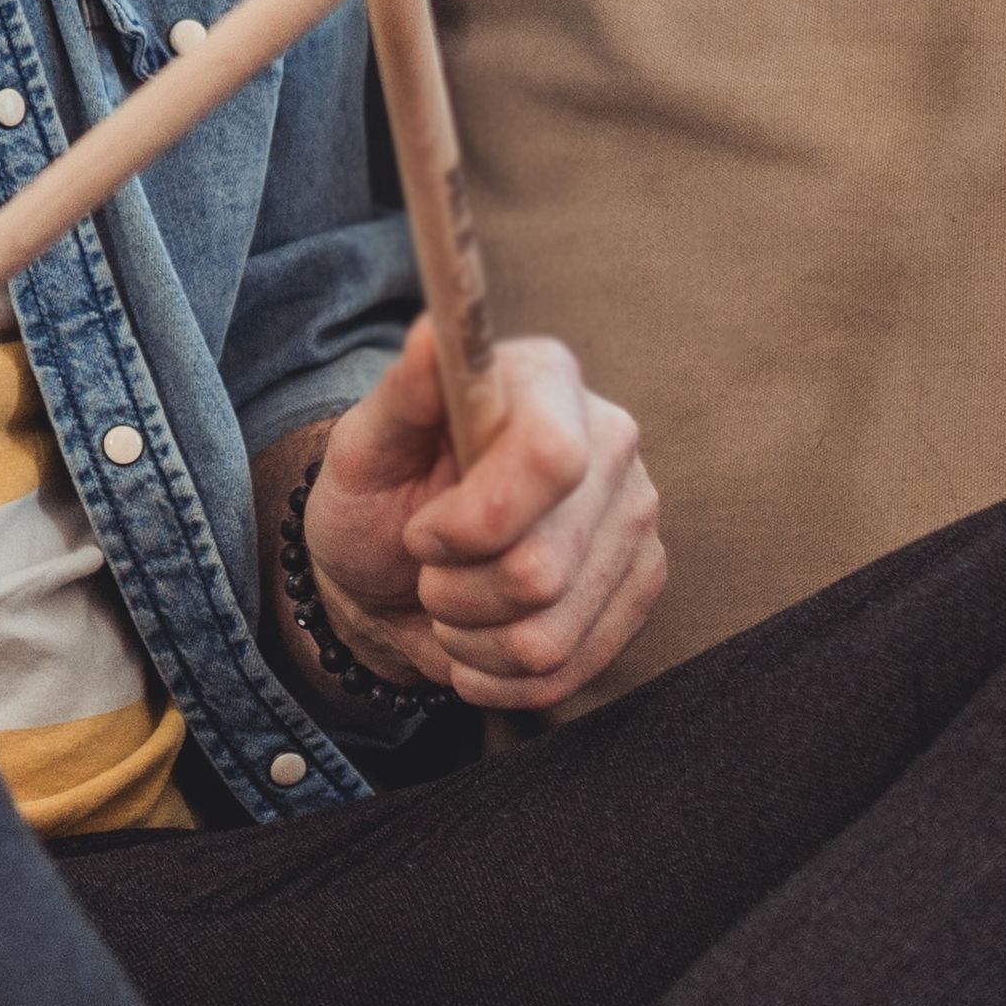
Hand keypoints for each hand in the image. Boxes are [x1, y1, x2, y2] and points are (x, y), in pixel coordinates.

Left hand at [303, 324, 663, 714]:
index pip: (551, 459)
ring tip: (451, 600)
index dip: (474, 521)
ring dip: (470, 636)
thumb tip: (433, 331)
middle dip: (453, 589)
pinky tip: (478, 638)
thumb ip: (401, 396)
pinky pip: (565, 671)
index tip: (424, 531)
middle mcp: (611, 440)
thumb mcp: (363, 450)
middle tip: (429, 566)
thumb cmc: (377, 500)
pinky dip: (497, 673)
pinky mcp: (642, 588)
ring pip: (548, 634)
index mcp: (547, 381)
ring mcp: (637, 519)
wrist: (395, 575)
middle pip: (543, 567)